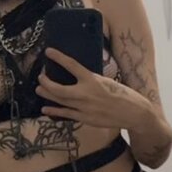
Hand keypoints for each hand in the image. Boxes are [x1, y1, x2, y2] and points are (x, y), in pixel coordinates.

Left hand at [35, 48, 149, 129]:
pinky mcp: (85, 118)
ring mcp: (84, 107)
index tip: (48, 52)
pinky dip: (54, 111)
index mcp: (93, 80)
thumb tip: (80, 76)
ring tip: (39, 89)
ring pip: (59, 101)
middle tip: (41, 77)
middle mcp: (86, 93)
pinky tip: (45, 108)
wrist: (133, 113)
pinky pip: (66, 114)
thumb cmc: (123, 94)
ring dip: (47, 94)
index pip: (72, 65)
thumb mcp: (107, 81)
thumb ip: (92, 79)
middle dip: (46, 82)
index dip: (59, 57)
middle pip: (58, 88)